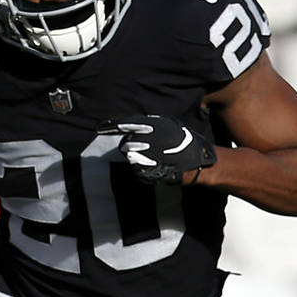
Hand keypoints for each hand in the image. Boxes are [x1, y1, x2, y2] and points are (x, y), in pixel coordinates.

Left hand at [97, 115, 215, 184]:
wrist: (198, 163)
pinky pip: (137, 169)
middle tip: (142, 147)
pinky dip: (143, 167)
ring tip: (152, 157)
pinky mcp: (147, 172)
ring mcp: (147, 157)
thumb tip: (130, 124)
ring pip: (130, 156)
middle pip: (125, 142)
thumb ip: (150, 124)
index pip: (125, 124)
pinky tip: (155, 166)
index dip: (110, 126)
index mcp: (154, 126)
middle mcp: (148, 140)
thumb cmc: (185, 142)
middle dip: (130, 145)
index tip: (99, 128)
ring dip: (137, 156)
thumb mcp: (170, 125)